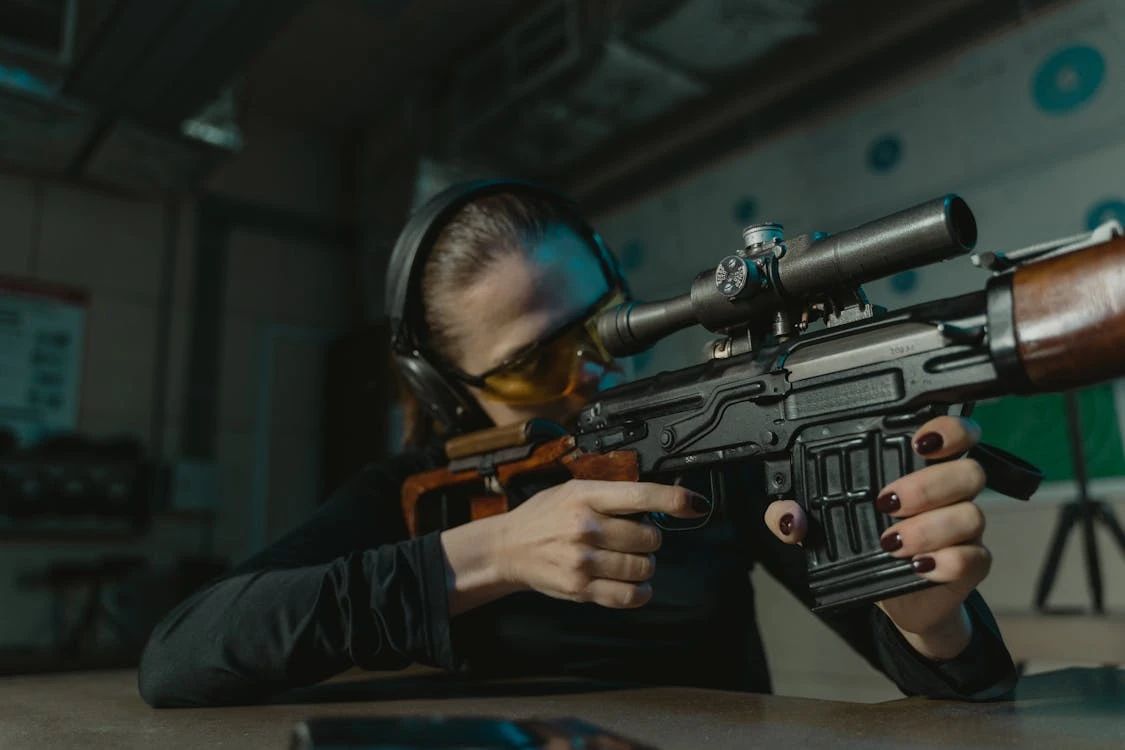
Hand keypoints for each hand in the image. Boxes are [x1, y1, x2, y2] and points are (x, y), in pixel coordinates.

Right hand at [492, 479, 709, 608]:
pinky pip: (628, 596)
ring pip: (643, 567)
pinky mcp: (581, 589)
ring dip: (644, 565)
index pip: (641, 495)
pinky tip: (633, 584)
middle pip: (649, 537)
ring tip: (628, 559)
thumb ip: (612, 494)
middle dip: (649, 538)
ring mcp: (583, 560)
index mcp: (586, 495)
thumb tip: (658, 501)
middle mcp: (585, 527)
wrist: (509, 548)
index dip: (674, 500)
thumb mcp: (574, 490)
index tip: (696, 505)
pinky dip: (639, 592)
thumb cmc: (544, 516)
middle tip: (633, 537)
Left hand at [763, 416, 988, 658]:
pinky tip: (919, 566)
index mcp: (920, 468)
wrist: (893, 599)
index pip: (955, 435)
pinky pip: (975, 557)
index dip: (949, 430)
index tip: (920, 442)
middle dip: (928, 484)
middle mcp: (951, 493)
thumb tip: (787, 516)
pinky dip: (948, 561)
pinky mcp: (972, 564)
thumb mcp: (822, 528)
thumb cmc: (864, 547)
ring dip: (930, 527)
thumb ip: (795, 515)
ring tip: (892, 543)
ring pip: (972, 513)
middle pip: (968, 471)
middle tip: (887, 502)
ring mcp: (965, 529)